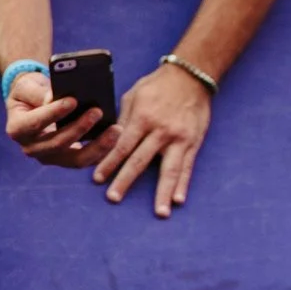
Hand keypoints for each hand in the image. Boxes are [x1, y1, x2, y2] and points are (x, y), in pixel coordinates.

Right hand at [5, 71, 114, 169]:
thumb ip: (39, 92)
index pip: (35, 123)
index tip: (73, 100)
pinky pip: (87, 160)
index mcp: (17, 129)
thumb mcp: (28, 87)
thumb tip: (53, 99)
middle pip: (58, 144)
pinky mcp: (66, 160)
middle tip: (97, 111)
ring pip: (76, 159)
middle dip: (80, 128)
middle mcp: (31, 148)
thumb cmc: (30, 92)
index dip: (54, 113)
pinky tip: (115, 137)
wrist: (33, 103)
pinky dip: (103, 150)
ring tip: (115, 129)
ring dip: (97, 146)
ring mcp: (49, 157)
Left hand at [93, 64, 212, 217]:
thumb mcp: (133, 96)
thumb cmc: (157, 85)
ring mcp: (179, 138)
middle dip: (125, 180)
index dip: (109, 162)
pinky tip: (178, 200)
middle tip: (113, 198)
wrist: (191, 77)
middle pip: (141, 160)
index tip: (97, 179)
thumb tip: (109, 141)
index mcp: (143, 118)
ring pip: (169, 169)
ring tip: (160, 212)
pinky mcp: (193, 142)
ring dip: (163, 193)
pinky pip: (187, 166)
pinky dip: (183, 184)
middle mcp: (161, 130)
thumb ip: (123, 120)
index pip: (122, 145)